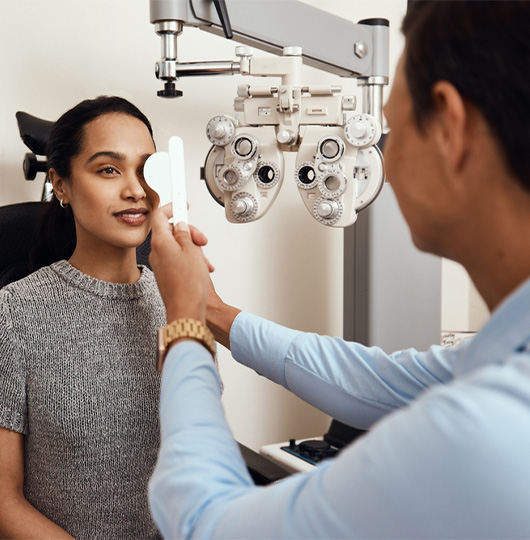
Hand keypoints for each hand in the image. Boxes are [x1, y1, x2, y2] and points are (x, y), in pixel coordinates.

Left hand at [149, 205, 211, 322]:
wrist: (185, 310)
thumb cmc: (188, 285)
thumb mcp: (193, 251)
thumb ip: (186, 234)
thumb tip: (182, 225)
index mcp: (161, 242)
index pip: (161, 215)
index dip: (172, 206)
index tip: (181, 201)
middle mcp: (157, 252)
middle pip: (171, 231)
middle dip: (188, 232)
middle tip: (201, 239)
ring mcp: (161, 264)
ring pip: (177, 246)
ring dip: (191, 247)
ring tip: (203, 259)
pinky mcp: (166, 274)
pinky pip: (177, 258)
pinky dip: (189, 258)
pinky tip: (200, 267)